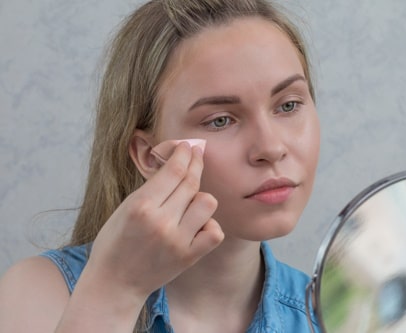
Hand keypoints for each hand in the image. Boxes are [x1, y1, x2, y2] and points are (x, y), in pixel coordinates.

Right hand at [84, 142, 223, 300]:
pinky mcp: (189, 257)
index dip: (184, 153)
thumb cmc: (116, 242)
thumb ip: (152, 188)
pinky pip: (215, 231)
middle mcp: (161, 222)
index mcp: (140, 206)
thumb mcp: (125, 208)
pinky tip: (198, 225)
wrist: (115, 283)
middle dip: (195, 163)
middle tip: (196, 156)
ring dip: (200, 197)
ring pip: (207, 202)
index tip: (188, 146)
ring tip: (190, 202)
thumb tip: (177, 163)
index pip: (173, 169)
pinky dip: (209, 225)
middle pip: (191, 182)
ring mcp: (177, 240)